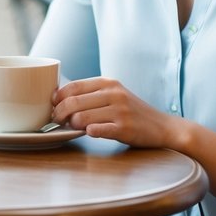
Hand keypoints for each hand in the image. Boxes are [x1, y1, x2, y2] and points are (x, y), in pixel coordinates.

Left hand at [53, 77, 176, 148]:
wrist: (163, 127)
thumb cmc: (131, 111)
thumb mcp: (113, 94)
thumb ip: (91, 94)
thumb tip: (58, 99)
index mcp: (107, 82)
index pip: (72, 86)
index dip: (57, 98)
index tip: (52, 107)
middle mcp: (113, 93)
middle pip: (73, 102)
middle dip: (59, 114)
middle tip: (57, 122)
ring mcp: (119, 111)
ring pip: (81, 117)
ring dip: (72, 125)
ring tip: (75, 128)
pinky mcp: (125, 128)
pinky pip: (97, 130)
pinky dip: (88, 132)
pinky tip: (89, 132)